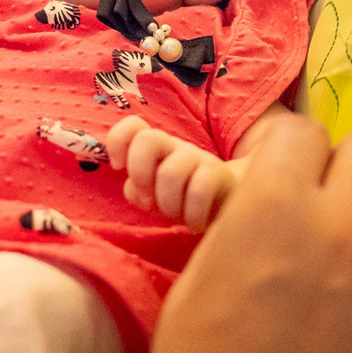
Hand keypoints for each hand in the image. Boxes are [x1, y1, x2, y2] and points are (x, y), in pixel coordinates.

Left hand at [106, 115, 236, 231]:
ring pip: (170, 172)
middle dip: (140, 173)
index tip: (118, 167)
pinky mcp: (220, 176)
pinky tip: (195, 225)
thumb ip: (138, 191)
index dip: (118, 142)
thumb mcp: (157, 196)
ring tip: (177, 217)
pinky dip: (192, 215)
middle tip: (150, 199)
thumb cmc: (186, 197)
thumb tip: (133, 188)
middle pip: (148, 139)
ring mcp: (198, 159)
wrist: (234, 201)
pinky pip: (199, 190)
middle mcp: (175, 148)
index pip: (133, 127)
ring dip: (167, 204)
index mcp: (156, 149)